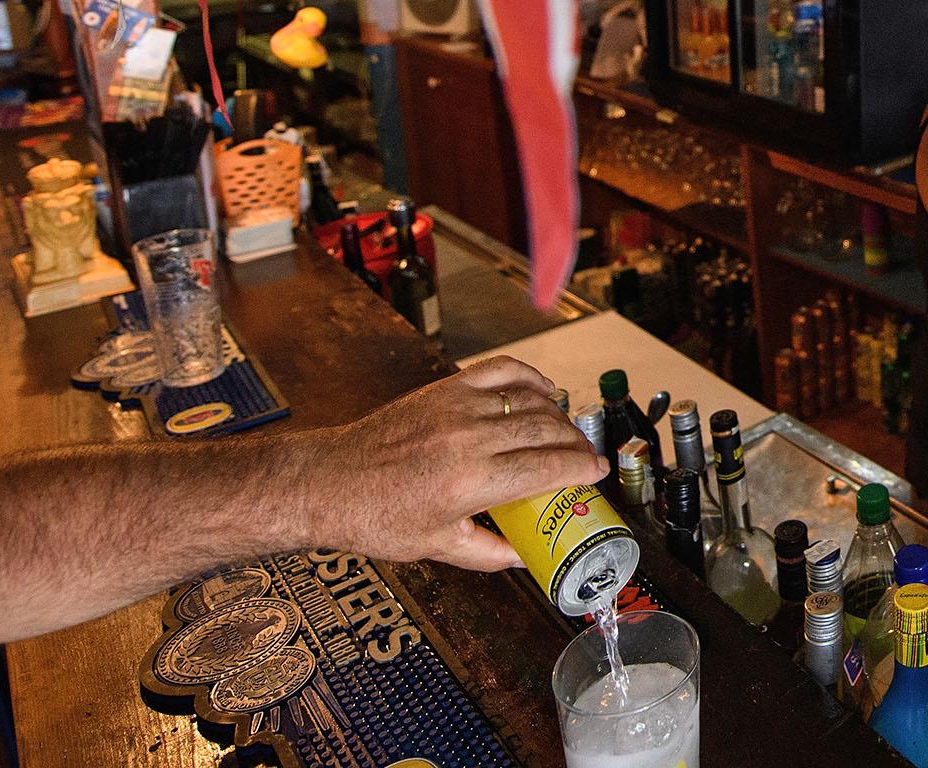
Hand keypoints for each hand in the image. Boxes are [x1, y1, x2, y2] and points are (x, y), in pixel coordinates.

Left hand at [305, 356, 608, 570]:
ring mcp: (457, 407)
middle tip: (586, 455)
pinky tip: (543, 389)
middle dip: (576, 442)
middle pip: (545, 430)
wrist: (330, 481)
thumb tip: (523, 556)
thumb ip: (486, 552)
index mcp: (471, 482)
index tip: (597, 472)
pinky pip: (500, 372)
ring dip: (557, 413)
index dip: (582, 468)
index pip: (547, 467)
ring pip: (528, 400)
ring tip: (567, 430)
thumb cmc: (376, 518)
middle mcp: (469, 439)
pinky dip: (529, 377)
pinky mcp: (444, 389)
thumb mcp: (434, 546)